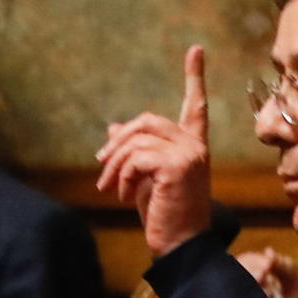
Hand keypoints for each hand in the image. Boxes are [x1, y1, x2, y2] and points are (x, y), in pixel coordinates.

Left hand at [96, 46, 215, 256]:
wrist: (179, 247)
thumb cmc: (164, 215)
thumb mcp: (144, 179)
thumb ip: (135, 152)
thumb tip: (113, 128)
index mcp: (193, 146)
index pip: (195, 106)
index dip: (195, 77)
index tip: (196, 50)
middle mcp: (195, 146)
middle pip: (146, 121)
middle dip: (118, 142)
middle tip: (101, 164)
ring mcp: (189, 154)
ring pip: (137, 140)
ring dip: (115, 165)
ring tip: (110, 188)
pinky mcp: (177, 166)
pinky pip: (136, 157)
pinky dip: (121, 176)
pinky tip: (123, 196)